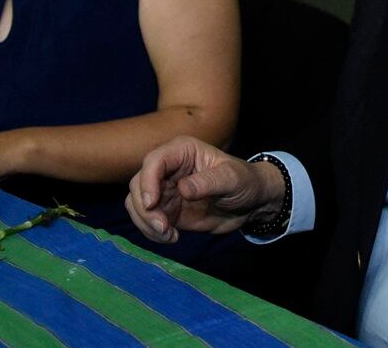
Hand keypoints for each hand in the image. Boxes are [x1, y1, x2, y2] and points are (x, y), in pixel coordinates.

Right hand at [125, 136, 285, 242]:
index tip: (152, 204)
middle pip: (138, 184)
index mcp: (182, 151)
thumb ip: (209, 182)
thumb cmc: (245, 181)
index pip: (154, 161)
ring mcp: (164, 190)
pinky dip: (152, 232)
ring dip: (146, 223)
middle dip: (145, 209)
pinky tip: (172, 237)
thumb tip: (182, 189)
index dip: (147, 182)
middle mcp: (168, 168)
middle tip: (163, 228)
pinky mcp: (166, 209)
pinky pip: (146, 220)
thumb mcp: (232, 179)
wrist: (250, 203)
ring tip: (169, 235)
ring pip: (137, 204)